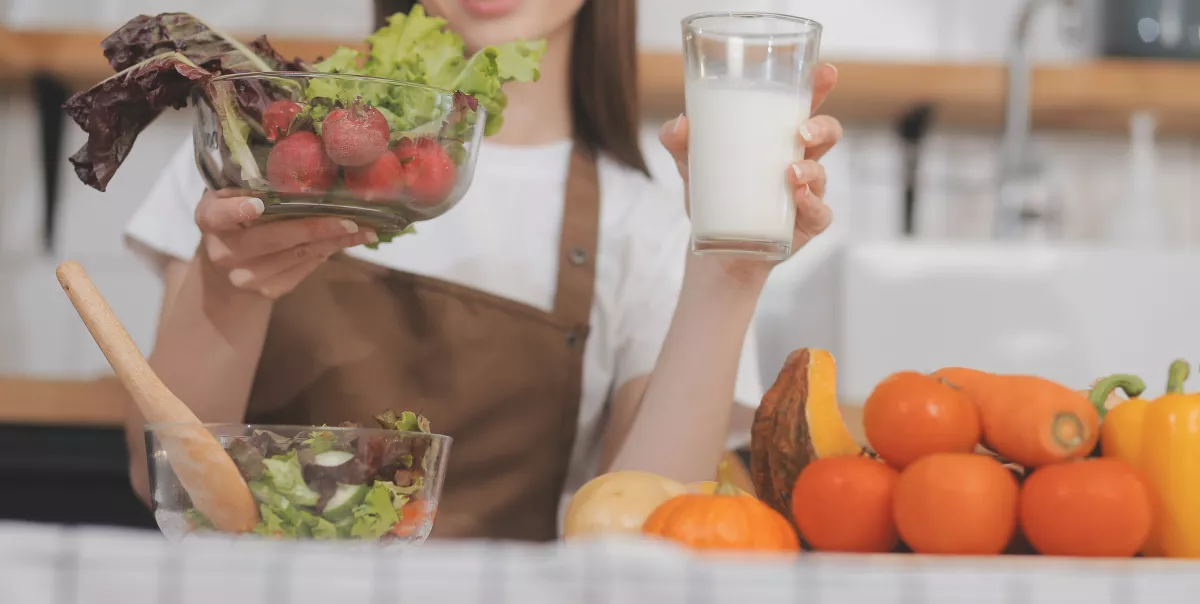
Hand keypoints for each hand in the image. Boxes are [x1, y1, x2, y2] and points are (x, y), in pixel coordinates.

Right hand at [195, 190, 377, 298]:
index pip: (218, 215)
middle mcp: (224, 251)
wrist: (226, 266)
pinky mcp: (268, 291)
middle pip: (273, 238)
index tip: (258, 205)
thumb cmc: (236, 218)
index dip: (237, 210)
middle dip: (315, 228)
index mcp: (210, 219)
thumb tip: (306, 166)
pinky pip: (303, 270)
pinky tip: (346, 242)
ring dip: (333, 242)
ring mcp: (246, 276)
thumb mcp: (232, 196)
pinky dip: (326, 253)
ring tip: (363, 230)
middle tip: (350, 219)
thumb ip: (251, 184)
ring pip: (296, 256)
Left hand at [659, 63, 843, 284]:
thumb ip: (680, 141)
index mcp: (778, 136)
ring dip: (812, 169)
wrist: (716, 249)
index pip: (803, 105)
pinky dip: (812, 204)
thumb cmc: (713, 193)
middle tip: (801, 130)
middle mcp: (799, 159)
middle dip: (822, 126)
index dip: (818, 87)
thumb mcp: (691, 163)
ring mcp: (807, 192)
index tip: (825, 71)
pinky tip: (798, 198)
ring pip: (823, 173)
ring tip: (791, 172)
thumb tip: (680, 124)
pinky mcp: (806, 223)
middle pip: (826, 134)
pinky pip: (820, 212)